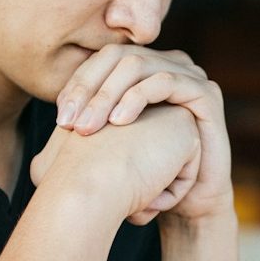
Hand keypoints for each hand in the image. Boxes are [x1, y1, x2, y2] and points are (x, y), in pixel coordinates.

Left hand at [54, 45, 232, 220]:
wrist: (188, 203)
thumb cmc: (147, 176)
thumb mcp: (110, 146)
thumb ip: (87, 125)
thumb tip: (53, 119)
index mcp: (144, 71)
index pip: (102, 60)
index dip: (77, 84)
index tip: (60, 120)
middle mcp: (167, 65)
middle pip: (118, 57)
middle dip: (89, 89)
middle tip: (70, 124)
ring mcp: (189, 75)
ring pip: (138, 65)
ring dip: (108, 95)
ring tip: (89, 127)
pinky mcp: (206, 92)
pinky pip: (166, 81)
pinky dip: (138, 97)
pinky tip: (120, 122)